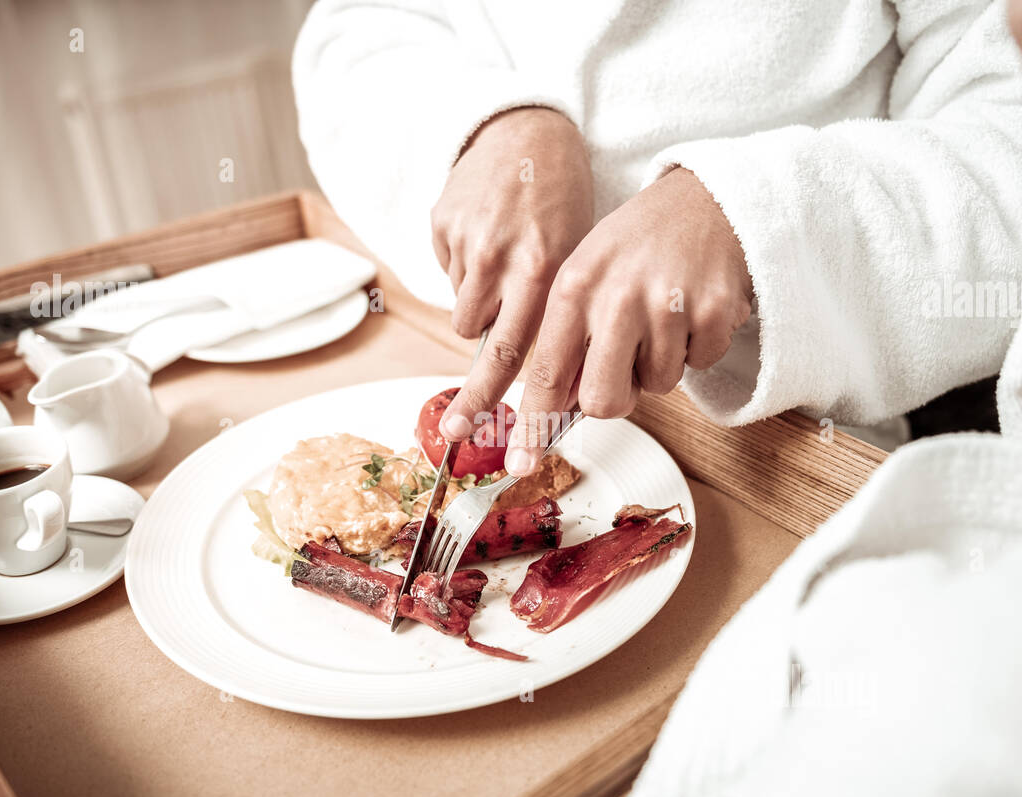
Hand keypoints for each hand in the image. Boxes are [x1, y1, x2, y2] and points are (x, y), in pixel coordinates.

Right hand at [432, 107, 593, 441]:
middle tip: (456, 430)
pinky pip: (450, 277)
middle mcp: (505, 260)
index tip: (509, 441)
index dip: (520, 402)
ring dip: (482, 313)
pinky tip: (486, 243)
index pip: (528, 354)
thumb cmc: (562, 197)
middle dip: (474, 399)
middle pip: (485, 350)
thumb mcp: (579, 254)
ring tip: (503, 277)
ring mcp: (468, 243)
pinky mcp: (442, 227)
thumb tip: (560, 378)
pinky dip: (467, 274)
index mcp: (547, 269)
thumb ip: (565, 312)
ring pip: (465, 315)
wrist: (527, 130)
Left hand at [504, 167, 752, 475]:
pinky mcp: (712, 312)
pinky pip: (698, 364)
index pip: (547, 374)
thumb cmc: (639, 243)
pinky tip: (692, 307)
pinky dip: (697, 346)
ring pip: (657, 386)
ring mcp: (667, 306)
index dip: (534, 426)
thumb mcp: (586, 273)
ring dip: (661, 363)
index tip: (521, 464)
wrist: (707, 198)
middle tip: (626, 370)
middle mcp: (617, 298)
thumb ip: (568, 336)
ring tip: (663, 314)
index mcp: (574, 287)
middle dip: (616, 398)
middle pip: (605, 400)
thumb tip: (558, 405)